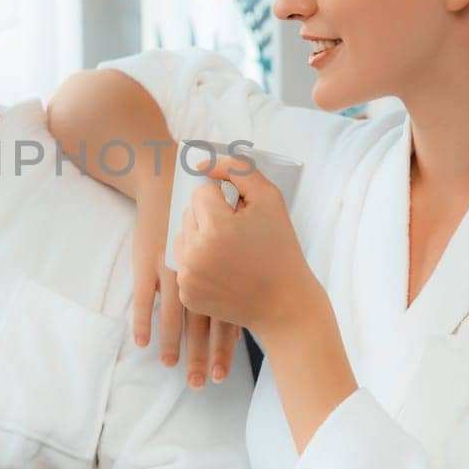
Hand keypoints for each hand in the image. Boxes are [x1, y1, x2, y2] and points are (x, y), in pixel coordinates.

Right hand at [131, 171, 241, 387]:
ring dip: (172, 344)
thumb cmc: (207, 206)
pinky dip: (144, 321)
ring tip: (172, 369)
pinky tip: (143, 344)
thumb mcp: (233, 225)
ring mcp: (171, 266)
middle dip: (202, 355)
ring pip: (172, 314)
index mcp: (222, 265)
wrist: (170, 178)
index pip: (226, 314)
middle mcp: (199, 270)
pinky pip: (145, 296)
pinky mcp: (147, 260)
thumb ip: (241, 261)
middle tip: (203, 383)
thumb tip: (251, 301)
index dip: (226, 347)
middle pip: (202, 321)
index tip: (225, 375)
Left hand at [174, 156, 325, 344]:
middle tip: (239, 237)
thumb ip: (238, 170)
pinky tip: (224, 271)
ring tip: (231, 252)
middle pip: (189, 214)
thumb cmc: (280, 250)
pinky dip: (200, 263)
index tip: (242, 218)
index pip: (201, 193)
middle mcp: (194, 253)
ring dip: (201, 238)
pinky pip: (184, 263)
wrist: (285, 305)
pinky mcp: (187, 294)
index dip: (225, 201)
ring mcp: (188, 277)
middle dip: (211, 219)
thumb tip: (202, 164)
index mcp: (214, 227)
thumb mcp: (270, 199)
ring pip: (183, 237)